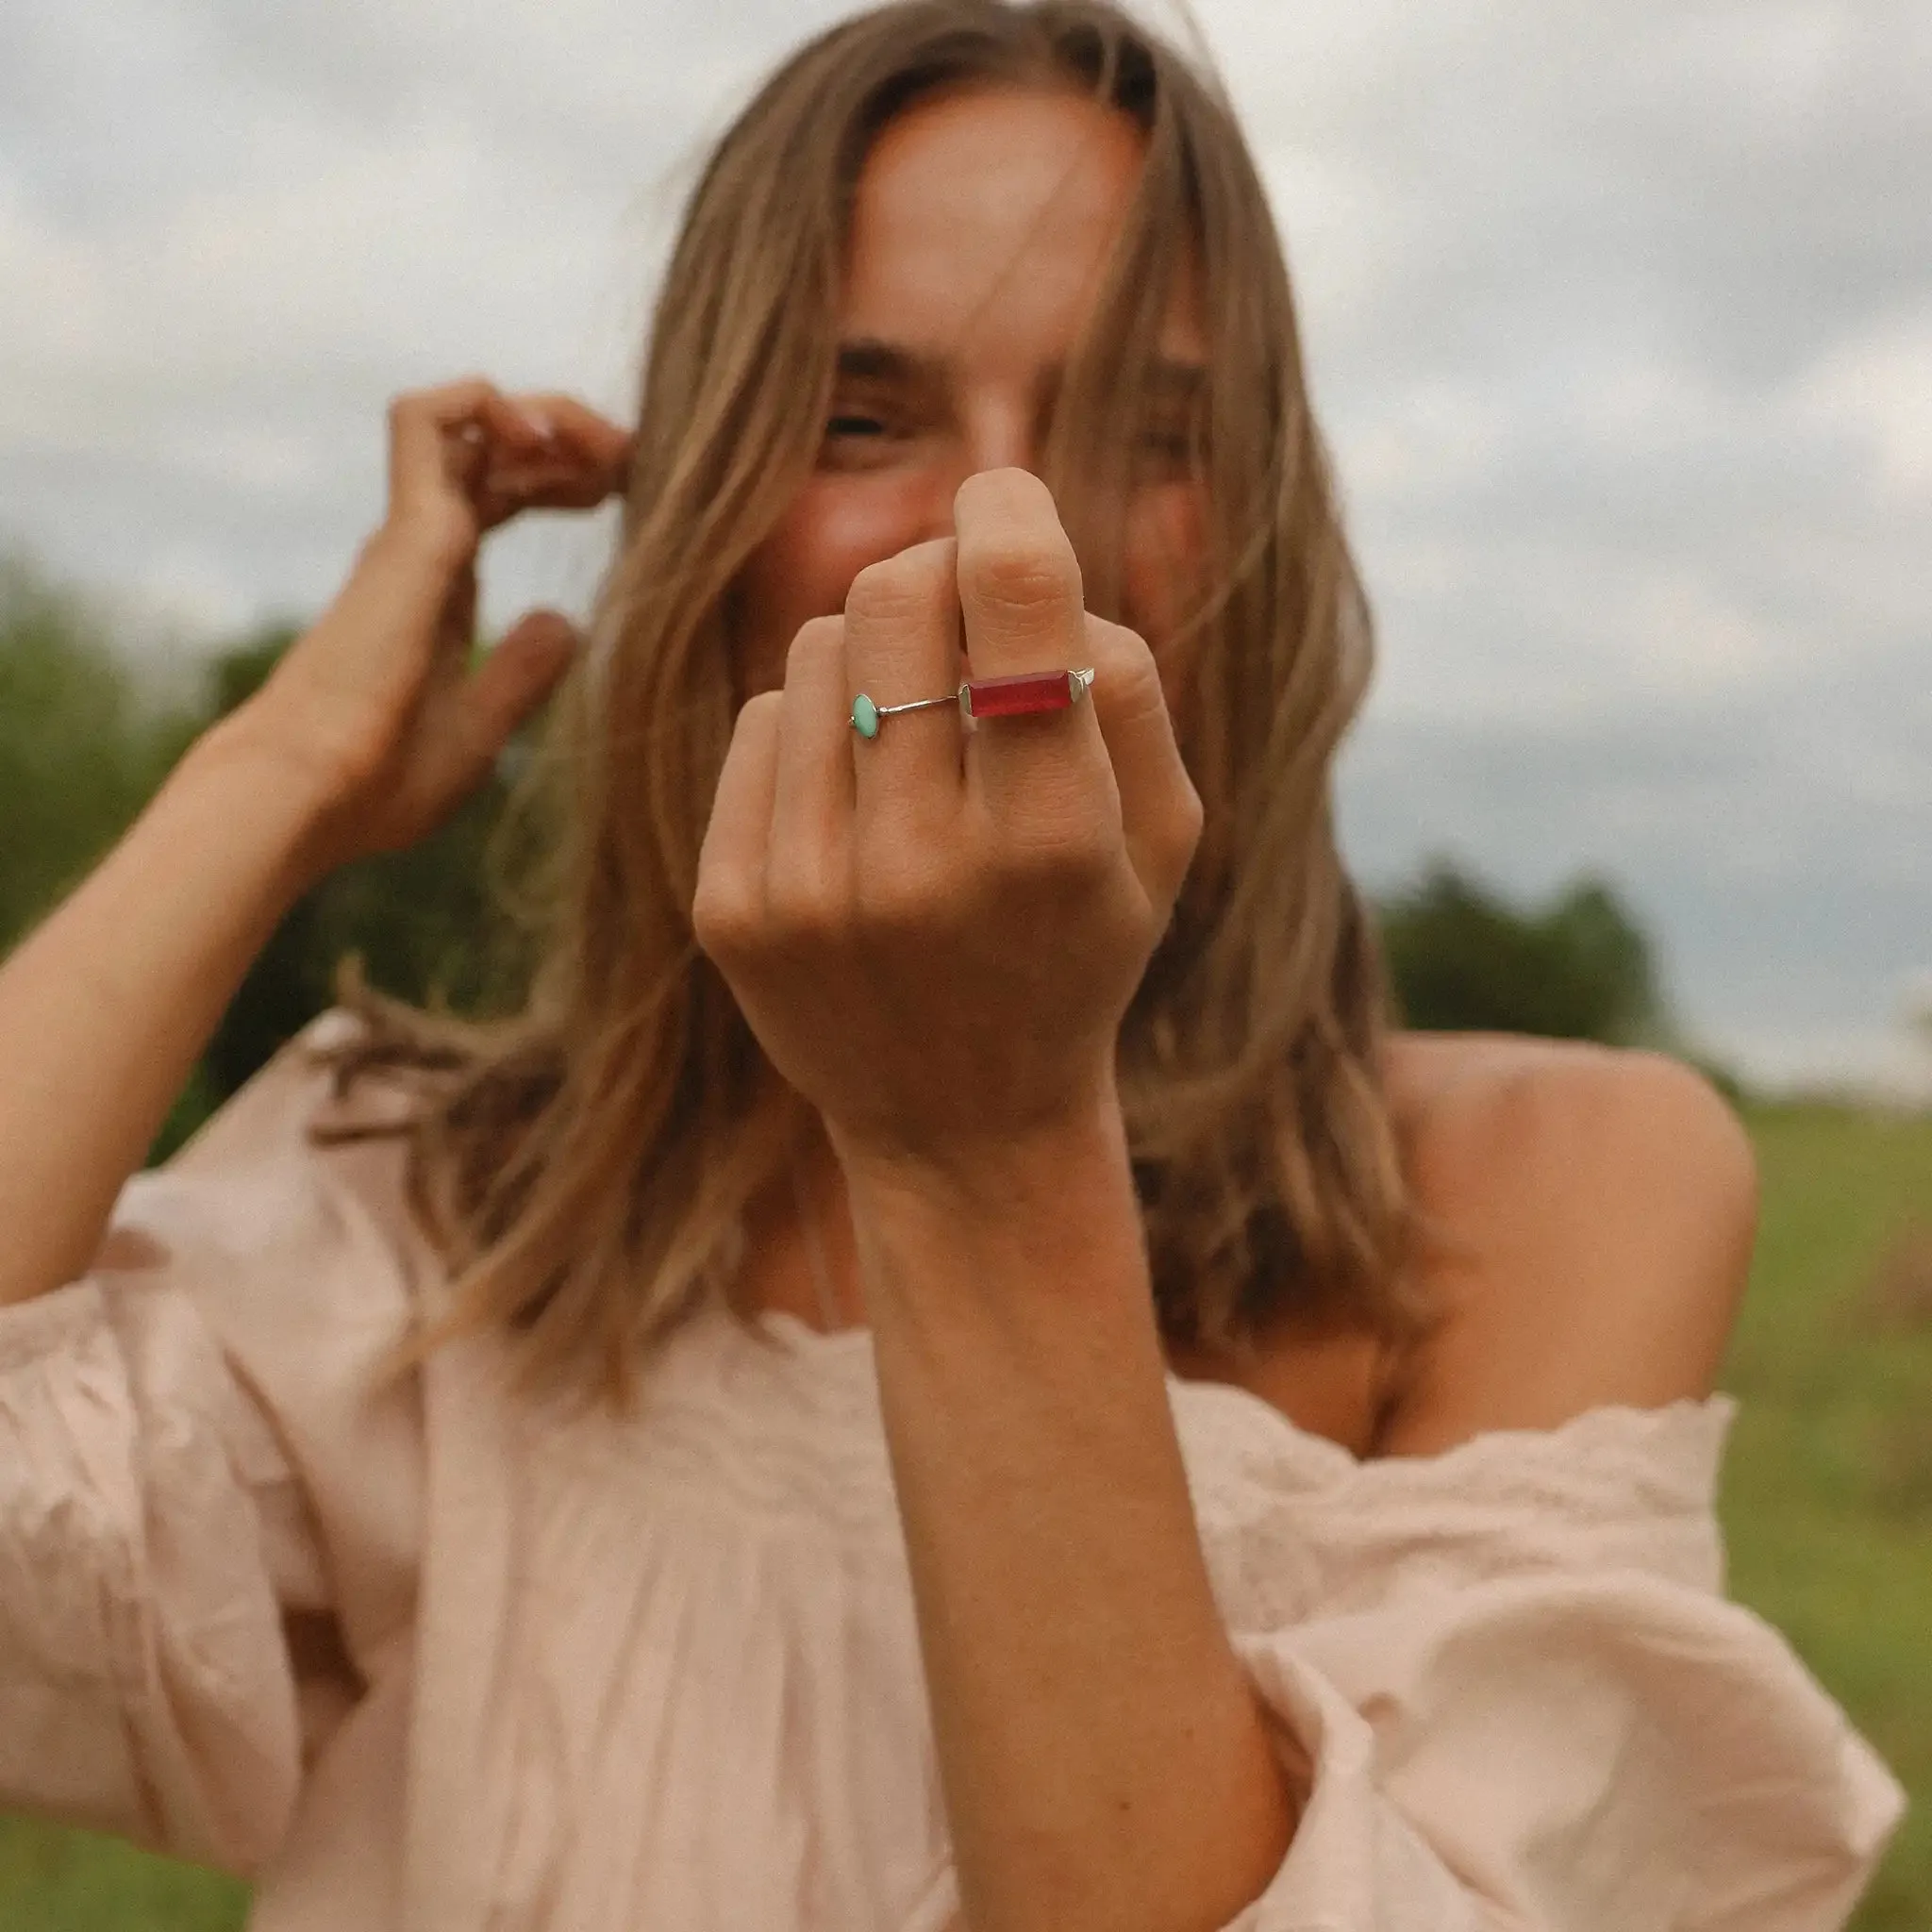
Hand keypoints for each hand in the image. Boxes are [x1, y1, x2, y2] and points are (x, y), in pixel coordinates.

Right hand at [235, 376, 630, 874]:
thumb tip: (565, 620)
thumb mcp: (480, 729)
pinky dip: (484, 404)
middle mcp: (418, 546)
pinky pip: (426, 422)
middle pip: (492, 449)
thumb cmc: (379, 781)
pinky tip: (542, 439)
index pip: (500, 495)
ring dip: (544, 412)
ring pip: (467, 422)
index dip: (562, 478)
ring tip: (603, 447)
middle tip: (636, 456)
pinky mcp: (405, 534)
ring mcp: (409, 534)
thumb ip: (522, 674)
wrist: (312, 795)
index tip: (626, 491)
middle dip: (569, 435)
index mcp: (437, 587)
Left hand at [693, 469, 1202, 1166]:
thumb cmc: (1079, 950)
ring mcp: (809, 893)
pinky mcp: (731, 909)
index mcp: (1052, 846)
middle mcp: (921, 868)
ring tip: (921, 743)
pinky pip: (762, 721)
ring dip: (880, 659)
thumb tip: (1018, 557)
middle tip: (969, 612)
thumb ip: (1125, 685)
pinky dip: (819, 729)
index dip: (1009, 513)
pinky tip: (860, 803)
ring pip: (820, 647)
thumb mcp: (1162, 838)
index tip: (1005, 498)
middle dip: (940, 575)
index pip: (1014, 603)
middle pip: (895, 594)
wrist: (961, 1122)